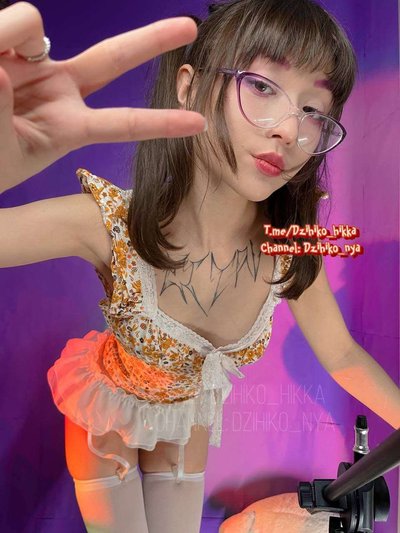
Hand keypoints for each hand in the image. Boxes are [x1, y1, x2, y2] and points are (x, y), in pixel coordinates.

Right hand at [0, 2, 205, 188]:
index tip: (200, 124)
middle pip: (112, 58)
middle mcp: (59, 89)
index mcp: (69, 127)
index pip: (123, 122)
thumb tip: (4, 67)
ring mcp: (34, 65)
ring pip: (32, 23)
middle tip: (190, 26)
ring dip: (5, 37)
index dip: (159, 122)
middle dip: (150, 40)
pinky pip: (11, 23)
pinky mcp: (7, 44)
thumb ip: (3, 111)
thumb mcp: (4, 150)